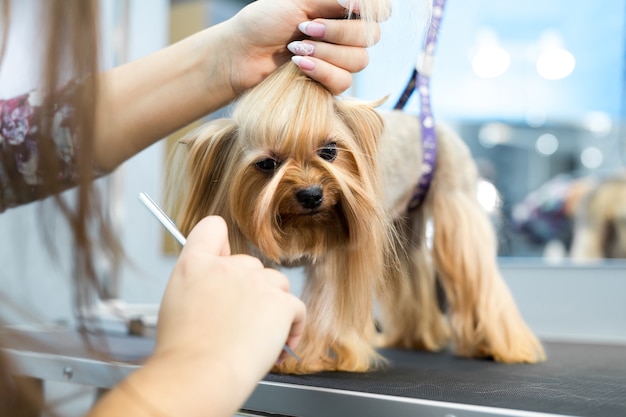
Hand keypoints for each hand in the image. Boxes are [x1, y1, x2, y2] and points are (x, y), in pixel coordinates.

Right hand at [142, 216, 304, 415]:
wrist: (198, 375)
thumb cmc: (183, 351)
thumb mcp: (176, 303)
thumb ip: (198, 283)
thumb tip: (214, 287)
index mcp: (195, 265)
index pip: (212, 229)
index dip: (221, 243)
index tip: (225, 259)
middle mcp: (227, 267)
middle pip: (250, 264)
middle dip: (250, 289)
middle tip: (240, 320)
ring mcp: (257, 283)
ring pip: (277, 283)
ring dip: (273, 306)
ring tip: (260, 336)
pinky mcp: (281, 302)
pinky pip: (296, 308)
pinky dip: (292, 327)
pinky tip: (278, 345)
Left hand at [222, 0, 388, 94]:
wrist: (242, 54)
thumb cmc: (264, 21)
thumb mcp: (297, 0)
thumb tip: (360, 4)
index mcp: (341, 9)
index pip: (379, 10)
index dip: (371, 11)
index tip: (345, 8)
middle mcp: (346, 34)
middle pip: (371, 36)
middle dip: (337, 33)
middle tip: (305, 28)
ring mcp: (339, 60)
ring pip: (359, 61)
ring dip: (327, 53)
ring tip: (295, 49)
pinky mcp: (329, 84)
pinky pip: (343, 81)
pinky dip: (321, 72)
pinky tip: (298, 65)